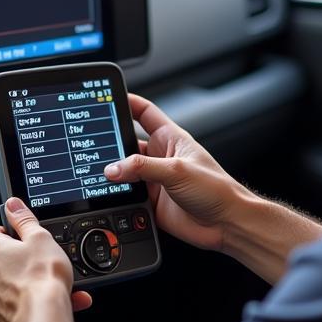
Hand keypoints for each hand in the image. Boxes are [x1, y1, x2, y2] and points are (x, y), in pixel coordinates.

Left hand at [0, 197, 92, 321]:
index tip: (19, 239)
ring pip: (3, 290)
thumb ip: (24, 220)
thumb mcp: (41, 237)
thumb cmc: (43, 278)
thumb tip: (13, 204)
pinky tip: (35, 310)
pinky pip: (3, 314)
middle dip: (18, 266)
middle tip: (39, 269)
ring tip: (44, 293)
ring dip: (21, 290)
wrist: (44, 316)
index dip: (7, 235)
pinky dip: (17, 312)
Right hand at [104, 94, 247, 252]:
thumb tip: (114, 168)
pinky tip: (109, 194)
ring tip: (99, 173)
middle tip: (95, 144)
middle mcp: (160, 157)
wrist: (226, 224)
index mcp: (171, 138)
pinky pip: (126, 195)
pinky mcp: (150, 201)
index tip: (107, 98)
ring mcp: (154, 180)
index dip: (127, 102)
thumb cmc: (217, 190)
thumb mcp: (177, 170)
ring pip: (123, 171)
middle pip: (127, 143)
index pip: (144, 112)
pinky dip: (116, 195)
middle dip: (111, 142)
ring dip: (113, 173)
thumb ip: (143, 168)